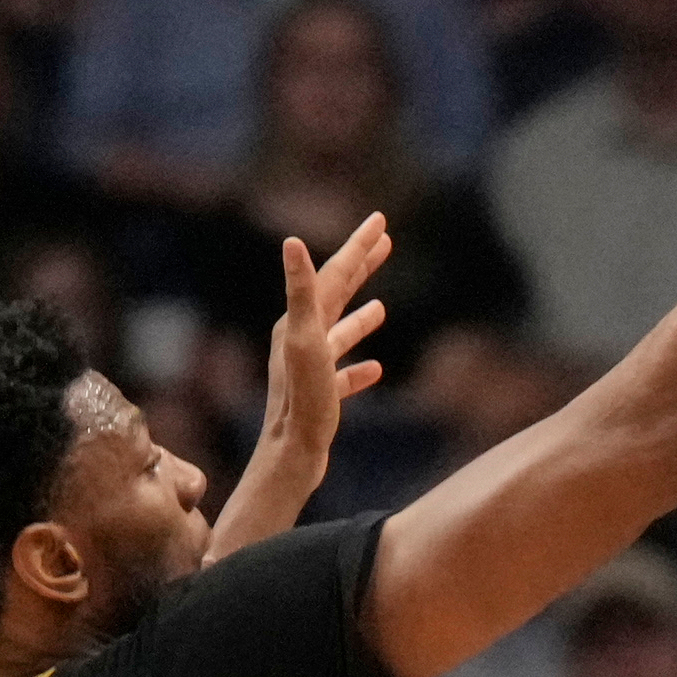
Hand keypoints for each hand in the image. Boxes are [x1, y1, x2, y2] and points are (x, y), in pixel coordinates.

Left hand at [260, 212, 393, 478]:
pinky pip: (343, 374)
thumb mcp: (305, 341)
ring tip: (382, 307)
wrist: (292, 455)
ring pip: (340, 332)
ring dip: (359, 316)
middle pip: (335, 292)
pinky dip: (359, 366)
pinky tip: (377, 369)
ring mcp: (310, 367)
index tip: (380, 221)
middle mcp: (300, 338)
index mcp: (299, 320)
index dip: (358, 246)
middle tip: (384, 240)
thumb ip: (300, 292)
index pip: (335, 272)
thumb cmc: (303, 400)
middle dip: (360, 265)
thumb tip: (292, 242)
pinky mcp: (319, 395)